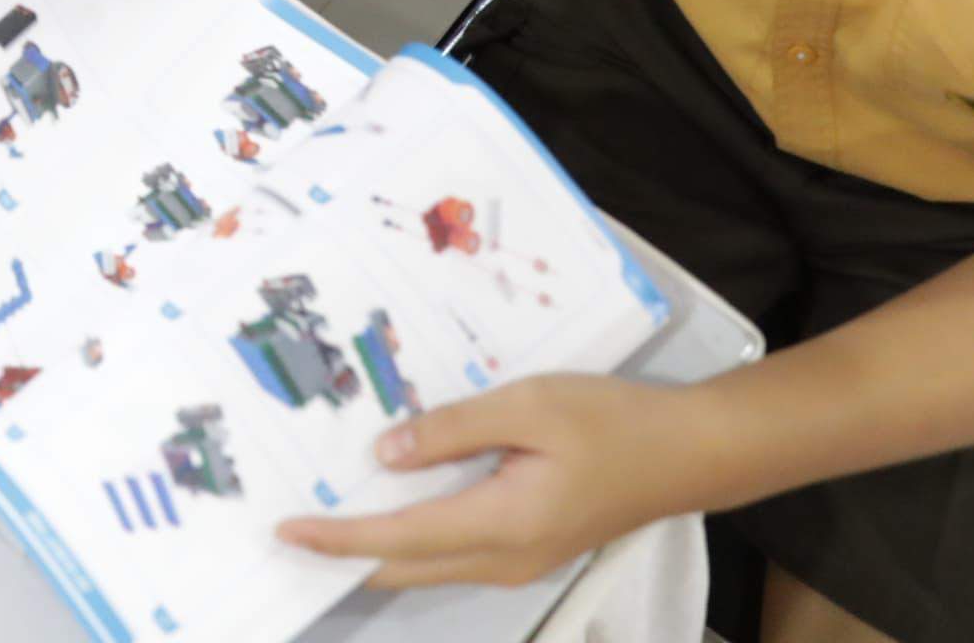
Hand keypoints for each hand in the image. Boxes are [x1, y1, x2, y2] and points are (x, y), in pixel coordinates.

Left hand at [274, 376, 720, 590]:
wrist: (687, 452)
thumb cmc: (610, 420)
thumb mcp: (528, 405)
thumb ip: (453, 430)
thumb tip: (385, 454)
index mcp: (502, 523)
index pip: (400, 538)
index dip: (340, 537)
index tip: (287, 530)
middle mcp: (505, 558)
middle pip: (407, 567)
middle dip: (347, 554)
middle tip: (291, 529)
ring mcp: (521, 560)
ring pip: (431, 566)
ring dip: (379, 549)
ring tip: (328, 515)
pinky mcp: (531, 548)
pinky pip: (456, 554)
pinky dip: (414, 539)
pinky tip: (393, 504)